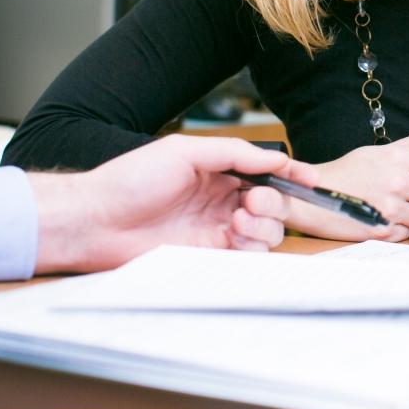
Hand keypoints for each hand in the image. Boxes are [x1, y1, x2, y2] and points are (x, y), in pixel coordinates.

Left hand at [29, 135, 319, 273]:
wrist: (96, 220)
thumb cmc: (131, 180)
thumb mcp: (184, 152)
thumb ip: (233, 153)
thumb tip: (272, 158)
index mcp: (218, 172)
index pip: (266, 173)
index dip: (293, 175)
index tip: (312, 179)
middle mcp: (221, 201)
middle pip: (275, 205)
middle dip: (277, 202)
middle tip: (255, 201)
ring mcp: (216, 230)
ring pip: (267, 232)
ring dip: (264, 225)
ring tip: (239, 219)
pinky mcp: (209, 257)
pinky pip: (247, 256)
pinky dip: (251, 246)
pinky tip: (233, 236)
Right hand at [288, 135, 408, 242]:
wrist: (311, 196)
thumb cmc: (346, 172)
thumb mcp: (378, 150)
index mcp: (398, 158)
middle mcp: (397, 181)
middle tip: (405, 194)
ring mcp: (390, 208)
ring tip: (389, 206)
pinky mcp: (382, 231)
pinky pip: (407, 233)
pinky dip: (396, 229)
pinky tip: (380, 218)